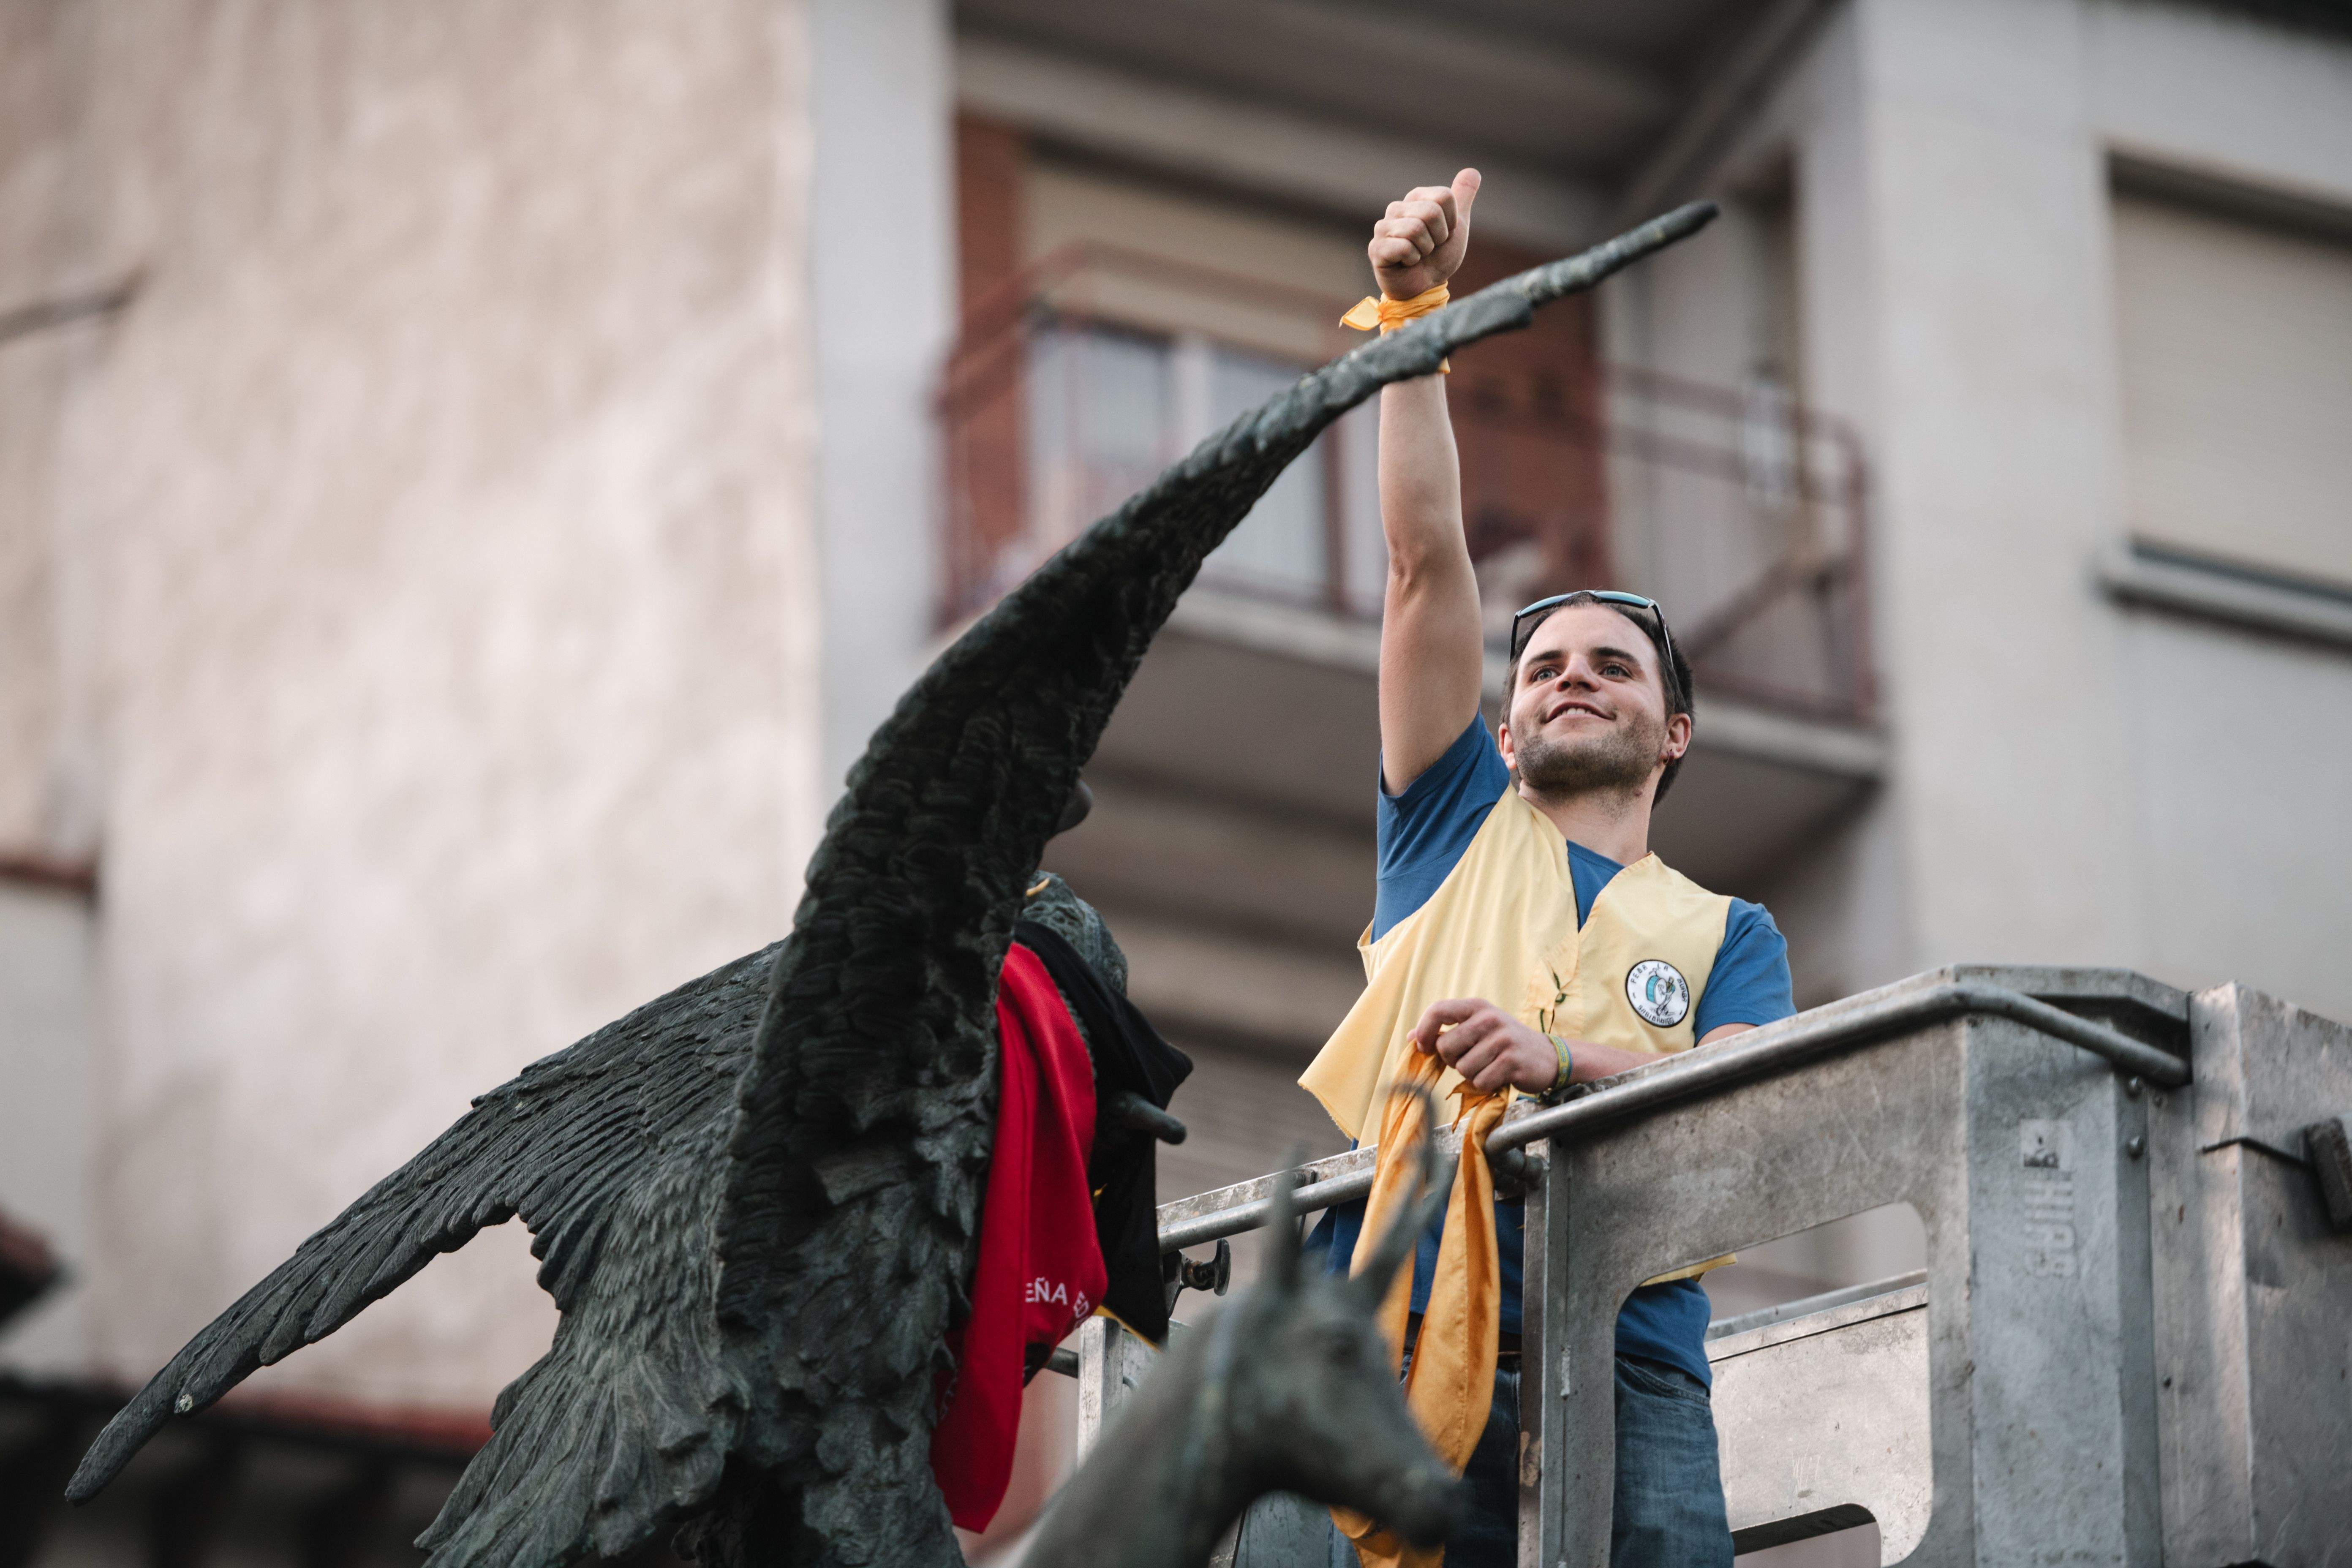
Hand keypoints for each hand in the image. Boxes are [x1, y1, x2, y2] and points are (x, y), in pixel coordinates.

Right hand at [1369, 169, 1480, 301]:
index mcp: (1416, 198)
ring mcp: (1383, 227)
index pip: (1444, 196)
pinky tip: (1406, 263)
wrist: (1425, 288)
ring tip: (1418, 255)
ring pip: (1416, 229)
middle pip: (1431, 212)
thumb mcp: (1457, 225)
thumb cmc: (1439, 257)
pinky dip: (1412, 260)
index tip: (1443, 234)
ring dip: (1425, 250)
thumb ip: (1462, 197)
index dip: (1451, 221)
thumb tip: (1472, 170)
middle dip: (1438, 237)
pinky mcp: (1376, 248)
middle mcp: (1397, 208)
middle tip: (1430, 248)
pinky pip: (1403, 247)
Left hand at [1409, 997, 1557, 1094]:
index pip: (1438, 1010)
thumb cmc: (1505, 1043)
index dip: (1424, 1030)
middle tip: (1471, 1058)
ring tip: (1490, 1066)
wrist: (1548, 1056)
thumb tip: (1412, 1037)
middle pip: (1446, 1046)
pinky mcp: (1512, 1061)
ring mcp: (1502, 1039)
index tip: (1423, 1047)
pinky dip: (1486, 1084)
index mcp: (1477, 1007)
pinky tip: (1499, 1075)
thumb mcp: (1478, 1028)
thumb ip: (1446, 1031)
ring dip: (1472, 1074)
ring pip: (1462, 1068)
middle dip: (1452, 1060)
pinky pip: (1480, 1081)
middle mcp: (1489, 1018)